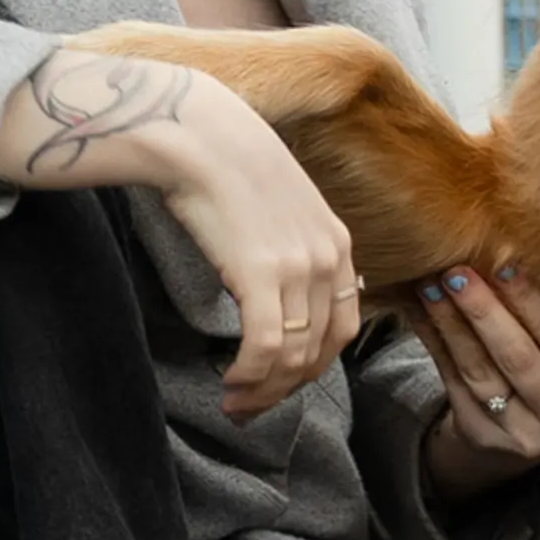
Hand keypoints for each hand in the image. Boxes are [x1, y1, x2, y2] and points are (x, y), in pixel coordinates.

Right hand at [0, 49, 361, 416]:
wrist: (196, 132)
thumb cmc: (223, 161)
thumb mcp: (277, 202)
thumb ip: (287, 242)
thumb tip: (268, 278)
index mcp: (337, 243)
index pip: (343, 328)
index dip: (311, 366)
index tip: (277, 382)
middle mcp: (328, 258)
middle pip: (320, 352)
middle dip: (286, 389)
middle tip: (249, 406)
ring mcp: (299, 268)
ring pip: (294, 358)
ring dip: (263, 391)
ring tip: (234, 402)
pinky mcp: (262, 275)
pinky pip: (265, 348)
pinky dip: (250, 376)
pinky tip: (229, 381)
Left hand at [407, 264, 539, 474]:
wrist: (526, 435)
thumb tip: (514, 253)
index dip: (530, 302)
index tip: (503, 264)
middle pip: (516, 359)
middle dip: (483, 312)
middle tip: (457, 272)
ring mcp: (519, 433)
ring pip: (477, 371)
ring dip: (449, 323)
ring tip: (430, 285)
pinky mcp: (480, 435)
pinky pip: (451, 381)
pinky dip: (434, 341)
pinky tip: (419, 310)